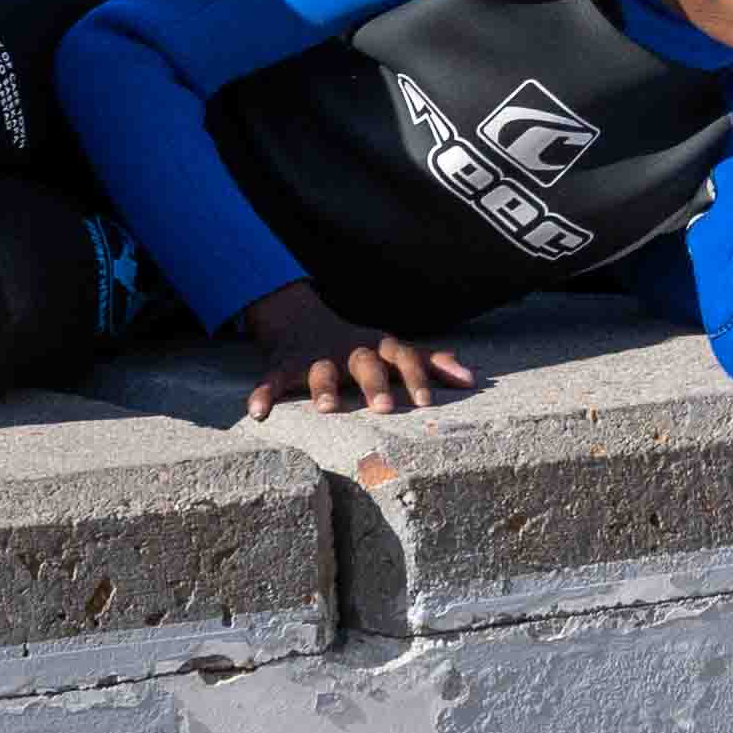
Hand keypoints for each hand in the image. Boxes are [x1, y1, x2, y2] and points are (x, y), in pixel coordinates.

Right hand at [240, 283, 477, 420]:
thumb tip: (474, 379)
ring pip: (319, 371)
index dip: (416, 377)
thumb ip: (432, 362)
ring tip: (326, 409)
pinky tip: (258, 412)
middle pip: (365, 362)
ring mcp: (315, 358)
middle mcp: (349, 350)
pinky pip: (272, 380)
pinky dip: (263, 394)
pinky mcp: (284, 366)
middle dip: (374, 383)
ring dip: (323, 388)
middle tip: (385, 409)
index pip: (403, 357)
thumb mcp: (394, 348)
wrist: (301, 320)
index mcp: (378, 347)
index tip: (427, 403)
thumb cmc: (360, 346)